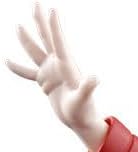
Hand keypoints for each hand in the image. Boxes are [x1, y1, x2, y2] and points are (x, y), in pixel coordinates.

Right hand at [6, 5, 107, 151]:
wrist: (81, 122)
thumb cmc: (84, 112)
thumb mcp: (84, 100)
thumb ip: (88, 88)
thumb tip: (95, 78)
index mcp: (67, 65)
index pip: (59, 42)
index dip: (55, 26)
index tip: (52, 9)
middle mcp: (58, 64)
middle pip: (47, 38)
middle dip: (41, 20)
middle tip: (36, 3)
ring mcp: (50, 72)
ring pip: (35, 51)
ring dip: (26, 39)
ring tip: (18, 26)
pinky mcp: (44, 81)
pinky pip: (27, 73)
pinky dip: (17, 68)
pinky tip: (6, 61)